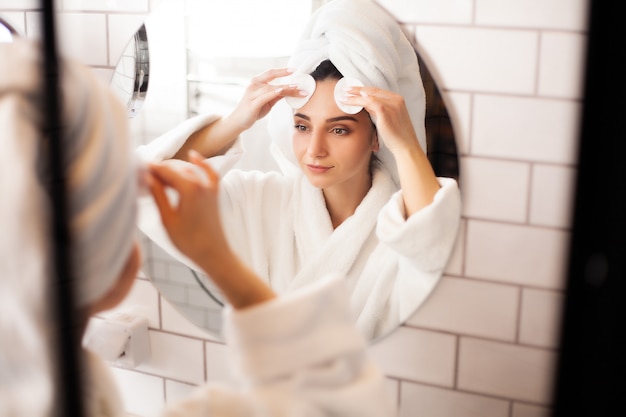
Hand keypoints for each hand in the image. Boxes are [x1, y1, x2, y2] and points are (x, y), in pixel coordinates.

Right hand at [146, 150, 227, 264]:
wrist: (214, 254)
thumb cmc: (189, 241)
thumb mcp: (168, 219)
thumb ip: (158, 195)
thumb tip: (148, 178)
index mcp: (189, 188)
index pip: (166, 171)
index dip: (151, 169)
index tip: (139, 168)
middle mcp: (202, 184)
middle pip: (177, 168)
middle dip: (161, 169)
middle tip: (145, 174)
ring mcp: (210, 188)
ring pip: (189, 170)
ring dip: (174, 168)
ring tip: (158, 174)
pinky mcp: (214, 194)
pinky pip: (209, 173)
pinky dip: (202, 164)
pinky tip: (193, 156)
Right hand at [229, 68, 305, 130]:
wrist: (239, 121)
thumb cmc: (254, 110)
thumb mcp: (268, 101)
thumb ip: (277, 95)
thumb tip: (290, 90)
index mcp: (257, 82)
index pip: (271, 73)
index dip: (282, 70)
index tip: (294, 70)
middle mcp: (253, 85)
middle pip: (271, 77)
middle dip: (285, 75)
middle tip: (299, 78)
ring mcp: (252, 94)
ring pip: (271, 88)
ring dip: (285, 88)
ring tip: (297, 88)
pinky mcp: (252, 104)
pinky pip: (264, 97)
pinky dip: (273, 93)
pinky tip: (281, 91)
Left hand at [340, 86, 421, 155]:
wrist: (406, 146)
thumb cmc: (397, 136)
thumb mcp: (388, 119)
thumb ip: (378, 110)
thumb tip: (366, 104)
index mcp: (398, 100)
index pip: (378, 91)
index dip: (365, 89)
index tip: (354, 90)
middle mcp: (396, 99)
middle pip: (373, 91)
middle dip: (357, 89)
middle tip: (345, 90)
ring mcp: (391, 104)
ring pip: (368, 96)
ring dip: (354, 96)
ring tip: (343, 97)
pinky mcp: (385, 111)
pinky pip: (368, 102)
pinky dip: (358, 101)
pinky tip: (350, 102)